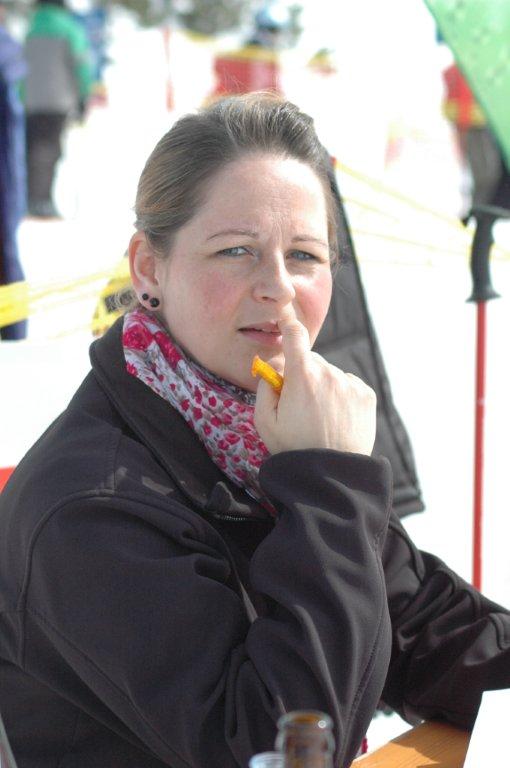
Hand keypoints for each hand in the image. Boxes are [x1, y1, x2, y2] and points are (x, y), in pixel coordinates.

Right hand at [254, 306, 376, 455]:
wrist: (330, 474)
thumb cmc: (293, 449)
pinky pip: (347, 385)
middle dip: (303, 373)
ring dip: (323, 386)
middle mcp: (329, 373)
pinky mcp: (365, 394)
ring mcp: (350, 383)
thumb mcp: (264, 421)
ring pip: (330, 374)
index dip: (288, 323)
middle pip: (311, 360)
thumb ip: (265, 388)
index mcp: (301, 376)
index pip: (295, 335)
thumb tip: (272, 369)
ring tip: (319, 417)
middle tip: (298, 403)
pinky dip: (340, 395)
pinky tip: (335, 417)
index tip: (285, 315)